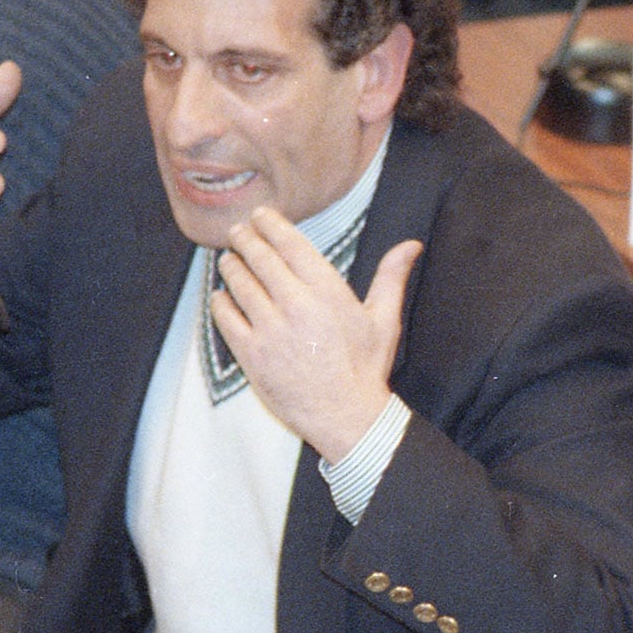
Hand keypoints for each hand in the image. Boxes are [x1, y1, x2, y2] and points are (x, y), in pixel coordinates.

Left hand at [210, 207, 421, 462]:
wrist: (345, 416)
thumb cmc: (365, 367)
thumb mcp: (384, 319)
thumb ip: (391, 277)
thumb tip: (412, 244)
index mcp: (327, 291)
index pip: (290, 244)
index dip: (270, 224)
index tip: (260, 216)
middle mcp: (296, 305)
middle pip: (260, 258)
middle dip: (245, 239)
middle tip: (237, 232)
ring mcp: (270, 330)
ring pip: (239, 284)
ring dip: (231, 266)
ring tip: (228, 260)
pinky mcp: (251, 355)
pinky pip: (225, 318)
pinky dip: (220, 302)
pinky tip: (221, 296)